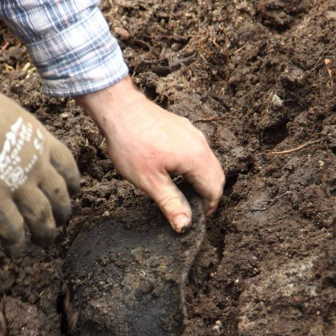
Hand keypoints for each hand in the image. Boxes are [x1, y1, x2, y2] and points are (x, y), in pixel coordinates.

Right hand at [0, 84, 79, 254]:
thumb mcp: (7, 111)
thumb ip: (15, 130)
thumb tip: (6, 134)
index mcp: (40, 140)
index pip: (67, 164)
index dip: (72, 181)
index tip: (73, 190)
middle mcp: (36, 165)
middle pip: (58, 194)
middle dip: (62, 211)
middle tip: (61, 222)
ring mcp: (18, 185)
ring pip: (41, 216)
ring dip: (45, 232)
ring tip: (45, 243)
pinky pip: (12, 229)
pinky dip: (16, 243)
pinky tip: (15, 251)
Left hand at [76, 77, 223, 232]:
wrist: (119, 109)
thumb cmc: (132, 144)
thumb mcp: (150, 181)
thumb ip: (171, 204)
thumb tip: (186, 226)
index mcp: (197, 158)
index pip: (214, 190)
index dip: (208, 209)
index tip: (194, 220)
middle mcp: (201, 144)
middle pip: (216, 176)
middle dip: (208, 195)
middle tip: (191, 210)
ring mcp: (193, 134)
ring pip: (208, 163)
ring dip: (201, 181)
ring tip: (182, 194)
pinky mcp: (183, 128)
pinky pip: (198, 152)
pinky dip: (194, 167)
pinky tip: (175, 173)